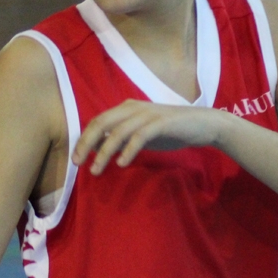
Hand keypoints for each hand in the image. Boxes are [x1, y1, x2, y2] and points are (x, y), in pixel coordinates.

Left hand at [73, 99, 223, 174]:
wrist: (202, 124)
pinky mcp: (162, 123)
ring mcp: (148, 114)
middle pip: (101, 123)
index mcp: (126, 108)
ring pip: (118, 131)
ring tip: (96, 170)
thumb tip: (95, 148)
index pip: (97, 121)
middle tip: (78, 164)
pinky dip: (128, 150)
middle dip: (87, 144)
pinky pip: (140, 136)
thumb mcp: (139, 134)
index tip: (76, 159)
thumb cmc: (169, 130)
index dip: (83, 139)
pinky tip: (122, 164)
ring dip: (104, 152)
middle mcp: (133, 107)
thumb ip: (119, 138)